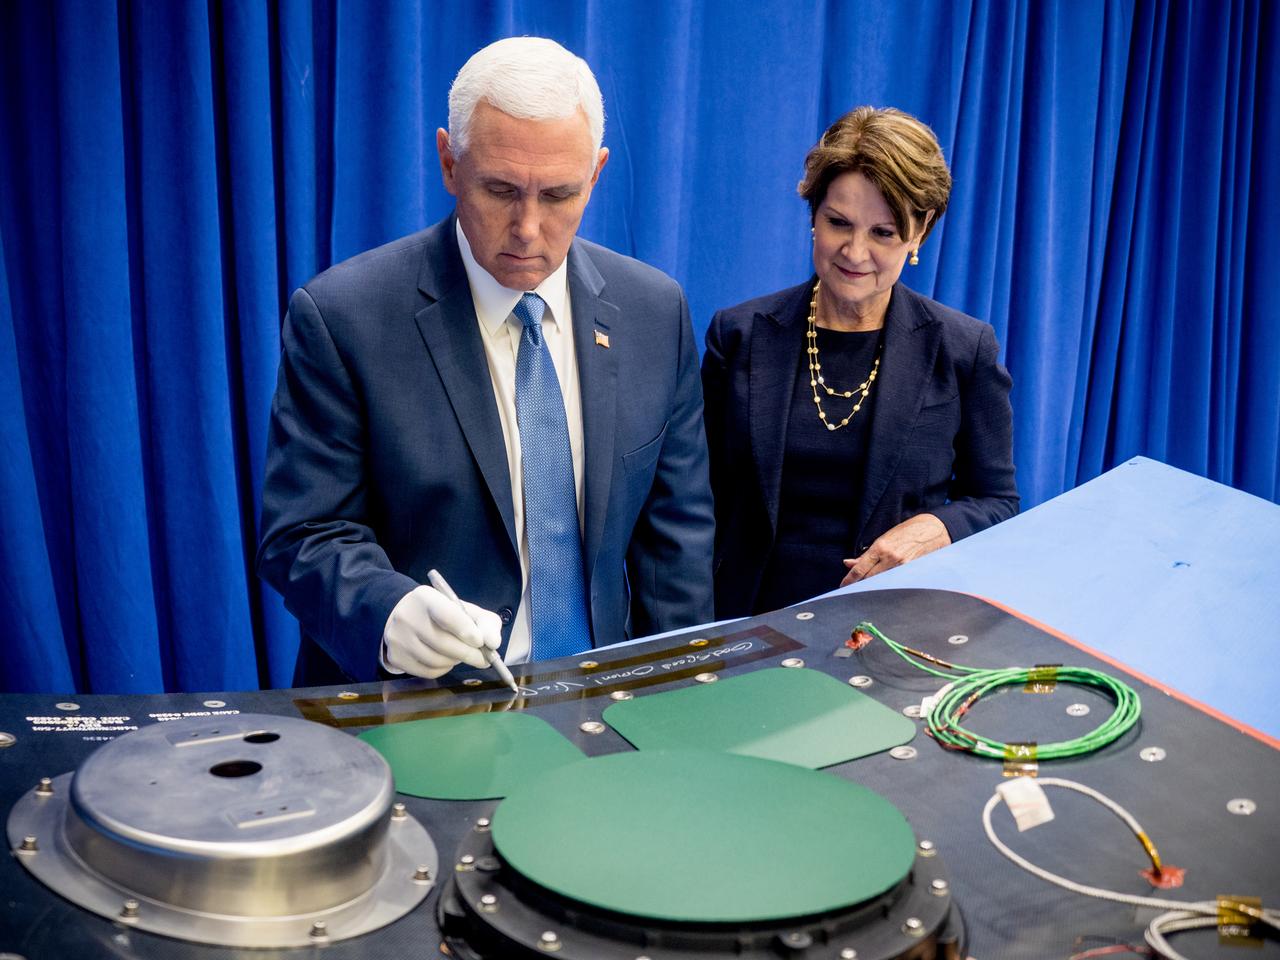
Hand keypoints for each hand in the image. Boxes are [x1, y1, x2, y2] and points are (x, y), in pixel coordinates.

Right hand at [381, 585, 502, 677]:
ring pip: (436, 660)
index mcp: (426, 598)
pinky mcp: (395, 657)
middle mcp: (406, 617)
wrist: (406, 617)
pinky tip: (446, 659)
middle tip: (483, 659)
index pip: (447, 615)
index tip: (480, 642)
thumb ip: (486, 623)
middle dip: (469, 653)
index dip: (466, 630)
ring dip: (456, 661)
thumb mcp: (466, 610)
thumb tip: (493, 643)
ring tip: (460, 654)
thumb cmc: (443, 614)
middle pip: (443, 642)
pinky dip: (443, 669)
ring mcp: (398, 639)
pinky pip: (427, 672)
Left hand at [840, 513, 950, 585]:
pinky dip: (887, 585)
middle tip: (851, 590)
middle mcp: (890, 558)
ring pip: (881, 582)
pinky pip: (895, 582)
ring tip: (866, 590)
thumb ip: (866, 555)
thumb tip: (848, 563)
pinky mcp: (912, 572)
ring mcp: (902, 566)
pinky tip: (883, 588)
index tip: (842, 586)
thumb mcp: (883, 539)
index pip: (860, 569)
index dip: (849, 580)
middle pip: (869, 579)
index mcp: (880, 547)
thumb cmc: (905, 532)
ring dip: (872, 586)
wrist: (932, 529)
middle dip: (859, 585)